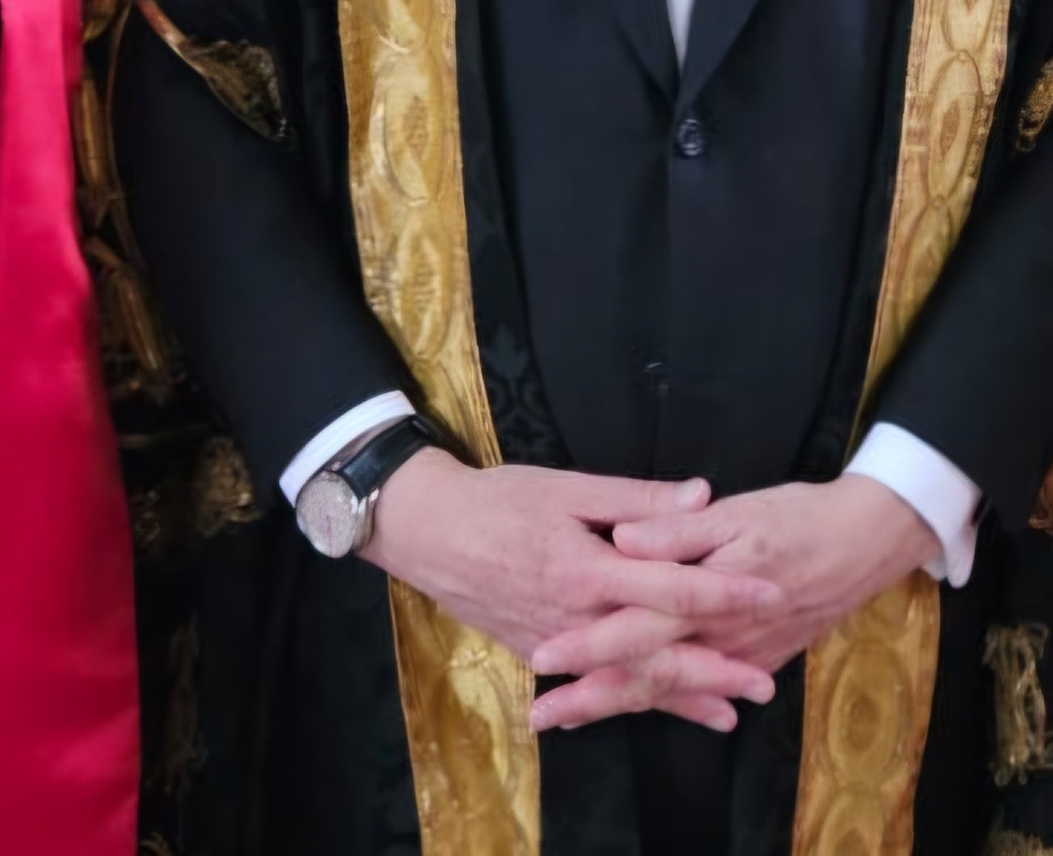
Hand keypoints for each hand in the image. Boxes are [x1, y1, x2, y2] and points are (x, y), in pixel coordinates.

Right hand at [362, 450, 781, 731]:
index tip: (770, 593)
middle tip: (766, 682)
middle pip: (659, 650)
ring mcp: (558, 643)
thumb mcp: (565, 487)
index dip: (724, 591)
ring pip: (629, 678)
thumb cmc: (498, 500)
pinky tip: (659, 707)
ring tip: (729, 712)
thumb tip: (701, 496)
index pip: (672, 585)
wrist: (428, 531)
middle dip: (716, 668)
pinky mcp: (538, 654)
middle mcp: (578, 617)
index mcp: (589, 568)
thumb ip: (635, 499)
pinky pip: (595, 683)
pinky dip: (632, 699)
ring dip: (681, 697)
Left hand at [529, 475, 937, 730]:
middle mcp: (723, 637)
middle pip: (646, 672)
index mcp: (709, 595)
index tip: (542, 656)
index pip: (637, 627)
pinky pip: (702, 686)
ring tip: (569, 715)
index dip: (589, 644)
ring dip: (620, 702)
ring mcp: (742, 654)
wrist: (870, 542)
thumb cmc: (799, 517)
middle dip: (592, 695)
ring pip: (670, 686)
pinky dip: (668, 700)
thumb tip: (623, 540)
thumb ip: (677, 530)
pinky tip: (638, 706)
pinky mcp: (757, 657)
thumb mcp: (738, 514)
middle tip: (541, 714)